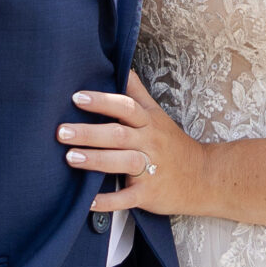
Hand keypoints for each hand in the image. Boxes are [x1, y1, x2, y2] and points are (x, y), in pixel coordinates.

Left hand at [58, 71, 207, 215]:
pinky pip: (126, 198)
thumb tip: (120, 65)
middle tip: (62, 131)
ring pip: (122, 163)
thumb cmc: (172, 144)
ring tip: (70, 157)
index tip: (77, 98)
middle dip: (89, 133)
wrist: (203, 178)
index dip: (102, 102)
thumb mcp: (157, 115)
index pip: (125, 107)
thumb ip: (136, 92)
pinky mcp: (149, 194)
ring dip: (95, 160)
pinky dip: (108, 201)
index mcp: (149, 123)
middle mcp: (149, 143)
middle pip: (118, 134)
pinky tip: (88, 201)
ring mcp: (150, 170)